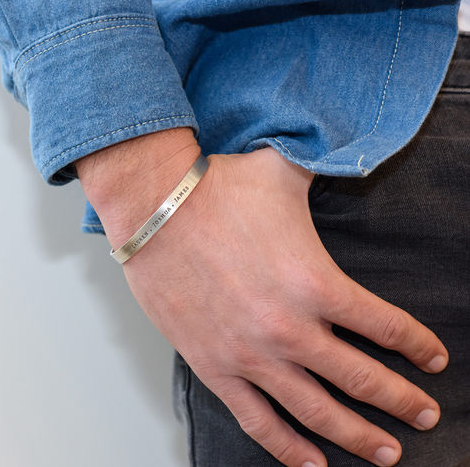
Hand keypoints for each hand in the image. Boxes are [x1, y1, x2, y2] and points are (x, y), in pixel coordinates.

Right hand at [81, 140, 447, 466]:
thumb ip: (322, 169)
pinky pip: (258, 420)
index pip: (386, 326)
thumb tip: (343, 151)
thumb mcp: (282, 174)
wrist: (154, 208)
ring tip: (388, 452)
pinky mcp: (214, 366)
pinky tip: (312, 463)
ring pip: (317, 413)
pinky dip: (288, 448)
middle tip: (426, 414)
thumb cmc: (217, 191)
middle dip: (401, 401)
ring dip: (359, 437)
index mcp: (314, 282)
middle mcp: (289, 328)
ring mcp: (250, 354)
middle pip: (362, 379)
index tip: (433, 359)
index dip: (417, 346)